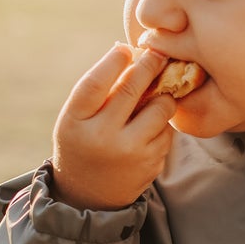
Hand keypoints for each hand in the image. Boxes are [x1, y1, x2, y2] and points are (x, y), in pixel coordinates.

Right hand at [51, 44, 176, 210]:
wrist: (89, 195)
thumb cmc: (83, 141)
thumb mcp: (77, 117)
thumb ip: (98, 89)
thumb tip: (130, 51)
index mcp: (76, 121)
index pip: (95, 83)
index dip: (113, 61)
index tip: (125, 48)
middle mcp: (102, 137)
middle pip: (132, 89)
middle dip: (149, 65)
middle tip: (157, 54)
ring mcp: (130, 152)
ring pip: (161, 108)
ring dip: (162, 96)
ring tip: (154, 95)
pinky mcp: (152, 164)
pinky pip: (168, 130)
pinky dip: (162, 123)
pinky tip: (150, 126)